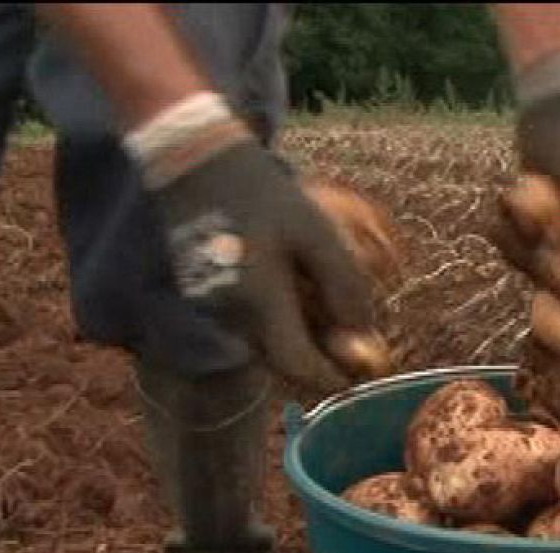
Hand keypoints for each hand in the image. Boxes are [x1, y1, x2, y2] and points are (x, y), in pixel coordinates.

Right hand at [137, 107, 390, 389]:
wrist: (195, 166)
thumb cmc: (260, 195)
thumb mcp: (314, 232)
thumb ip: (343, 284)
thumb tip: (364, 334)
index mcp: (258, 304)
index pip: (299, 367)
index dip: (333, 378)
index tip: (359, 377)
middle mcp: (232, 319)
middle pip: (288, 359)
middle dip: (323, 352)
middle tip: (351, 333)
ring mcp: (217, 311)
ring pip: (272, 341)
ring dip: (303, 331)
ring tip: (318, 291)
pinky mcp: (210, 299)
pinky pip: (255, 322)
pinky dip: (282, 313)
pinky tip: (290, 279)